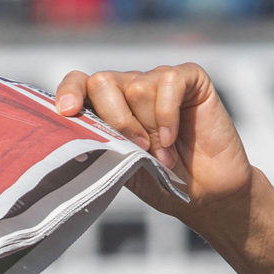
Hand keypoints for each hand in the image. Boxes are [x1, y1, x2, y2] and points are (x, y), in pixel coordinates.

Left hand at [55, 63, 252, 221]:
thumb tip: (74, 131)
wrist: (207, 194)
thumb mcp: (122, 165)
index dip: (70, 92)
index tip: (66, 112)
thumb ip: (102, 143)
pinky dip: (167, 114)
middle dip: (116, 120)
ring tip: (163, 155)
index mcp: (108, 107)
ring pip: (136, 87)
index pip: (80, 83)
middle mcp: (130, 88)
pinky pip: (169, 82)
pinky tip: (173, 137)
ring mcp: (159, 81)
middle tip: (137, 148)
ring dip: (149, 128)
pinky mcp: (190, 79)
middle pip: (103, 82)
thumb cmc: (162, 181)